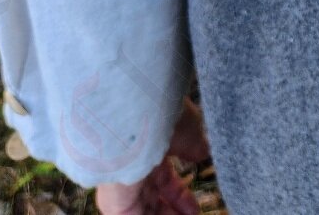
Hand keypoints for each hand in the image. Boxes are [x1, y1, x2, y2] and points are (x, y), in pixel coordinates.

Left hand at [95, 96, 209, 214]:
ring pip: (144, 210)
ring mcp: (123, 187)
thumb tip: (202, 152)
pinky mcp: (116, 203)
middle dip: (172, 212)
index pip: (164, 181)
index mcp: (150, 151)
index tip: (194, 209)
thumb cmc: (163, 115)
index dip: (180, 196)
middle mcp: (134, 169)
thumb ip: (195, 146)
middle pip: (153, 200)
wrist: (134, 114)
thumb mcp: (189, 131)